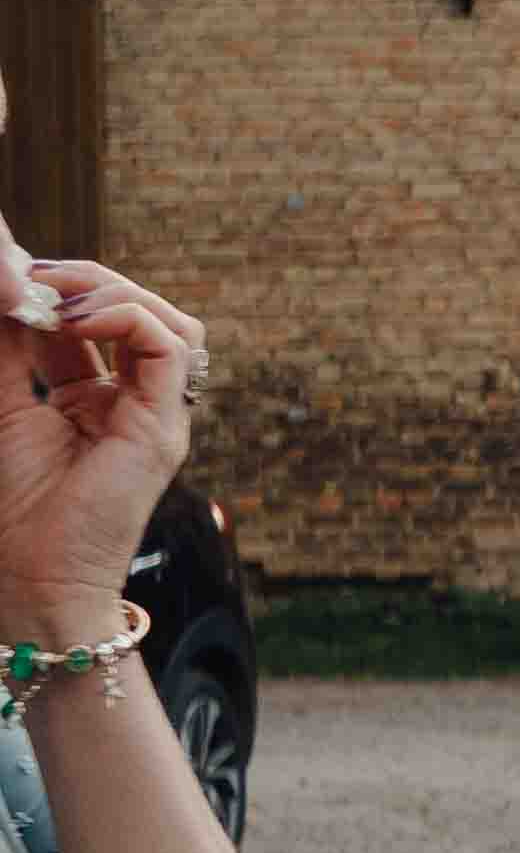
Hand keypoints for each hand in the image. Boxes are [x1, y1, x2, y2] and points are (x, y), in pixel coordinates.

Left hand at [0, 249, 201, 642]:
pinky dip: (122, 317)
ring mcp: (160, 415)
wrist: (32, 575)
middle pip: (143, 312)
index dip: (65, 290)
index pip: (103, 323)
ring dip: (112, 293)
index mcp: (105, 400)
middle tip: (33, 277)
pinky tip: (72, 321)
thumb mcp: (6, 406)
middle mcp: (141, 404)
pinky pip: (167, 346)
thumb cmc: (16, 508)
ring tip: (56, 298)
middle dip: (87, 281)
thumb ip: (11, 352)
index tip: (18, 278)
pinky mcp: (164, 427)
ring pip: (170, 322)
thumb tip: (8, 288)